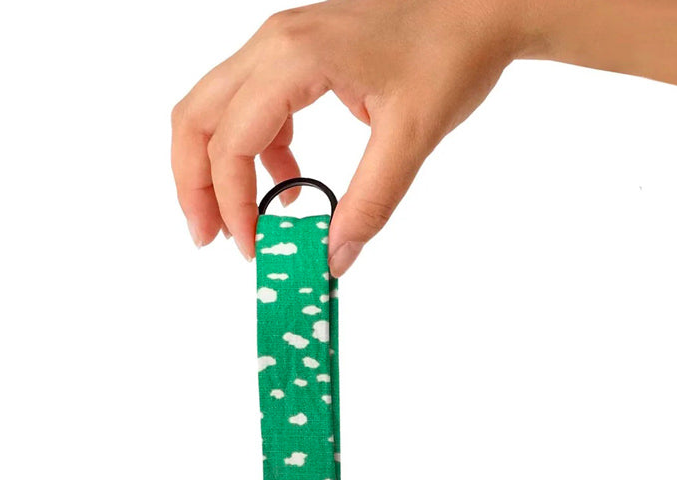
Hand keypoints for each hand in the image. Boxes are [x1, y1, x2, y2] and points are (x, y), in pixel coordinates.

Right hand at [170, 0, 531, 274]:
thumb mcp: (411, 137)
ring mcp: (279, 45)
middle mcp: (274, 44)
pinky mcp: (293, 56)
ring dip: (216, 169)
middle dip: (196, 186)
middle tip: (210, 238)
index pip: (231, 141)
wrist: (481, 7)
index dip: (232, 203)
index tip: (252, 247)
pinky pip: (248, 106)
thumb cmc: (452, 52)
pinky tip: (286, 181)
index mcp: (294, 57)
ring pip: (212, 110)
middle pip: (197, 119)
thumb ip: (369, 202)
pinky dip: (253, 151)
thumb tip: (333, 257)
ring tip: (243, 220)